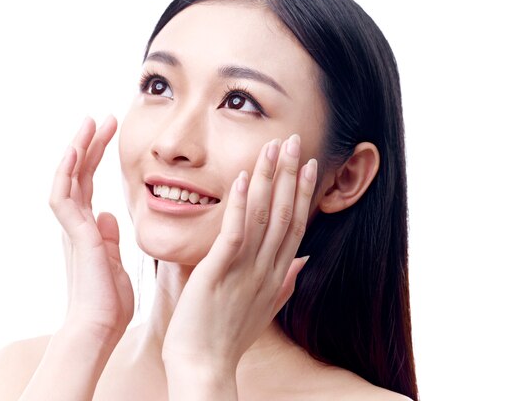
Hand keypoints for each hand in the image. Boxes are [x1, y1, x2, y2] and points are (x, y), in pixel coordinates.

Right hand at [49, 116, 132, 342]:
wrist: (99, 330)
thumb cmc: (109, 303)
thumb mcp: (116, 262)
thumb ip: (111, 238)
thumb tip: (109, 216)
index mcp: (88, 229)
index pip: (89, 183)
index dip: (97, 157)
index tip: (110, 133)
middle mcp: (76, 224)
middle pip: (78, 174)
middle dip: (90, 144)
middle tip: (102, 118)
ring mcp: (72, 228)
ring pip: (68, 178)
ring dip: (78, 149)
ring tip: (90, 122)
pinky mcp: (74, 235)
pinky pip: (63, 196)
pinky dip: (67, 172)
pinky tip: (76, 150)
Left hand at [162, 135, 316, 374]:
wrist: (203, 367)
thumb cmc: (226, 338)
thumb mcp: (263, 309)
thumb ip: (284, 284)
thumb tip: (303, 264)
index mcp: (275, 276)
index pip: (294, 227)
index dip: (301, 194)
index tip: (306, 166)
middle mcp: (267, 270)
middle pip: (286, 214)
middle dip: (290, 175)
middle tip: (294, 142)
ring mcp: (245, 270)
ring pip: (265, 217)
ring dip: (270, 179)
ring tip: (274, 147)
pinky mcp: (219, 272)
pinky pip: (234, 232)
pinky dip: (241, 203)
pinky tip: (244, 177)